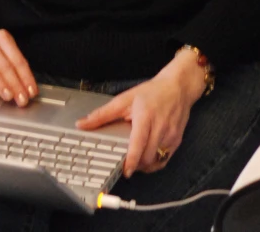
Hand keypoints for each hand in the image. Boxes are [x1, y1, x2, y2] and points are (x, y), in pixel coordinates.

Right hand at [0, 0, 37, 106]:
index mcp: (3, 38)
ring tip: (8, 96)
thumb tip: (28, 88)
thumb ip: (15, 64)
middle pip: (4, 65)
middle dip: (15, 84)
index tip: (32, 92)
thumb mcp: (5, 48)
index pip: (18, 60)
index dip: (26, 77)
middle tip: (23, 100)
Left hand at [76, 51, 205, 175]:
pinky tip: (146, 157)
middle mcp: (160, 128)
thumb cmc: (151, 92)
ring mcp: (170, 136)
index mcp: (145, 117)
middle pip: (146, 156)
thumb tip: (82, 124)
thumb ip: (102, 114)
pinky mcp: (176, 141)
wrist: (177, 87)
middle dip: (135, 164)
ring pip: (155, 161)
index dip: (131, 161)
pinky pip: (164, 159)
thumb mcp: (124, 99)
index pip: (138, 144)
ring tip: (134, 160)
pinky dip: (153, 163)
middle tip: (124, 163)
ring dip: (143, 165)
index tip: (125, 171)